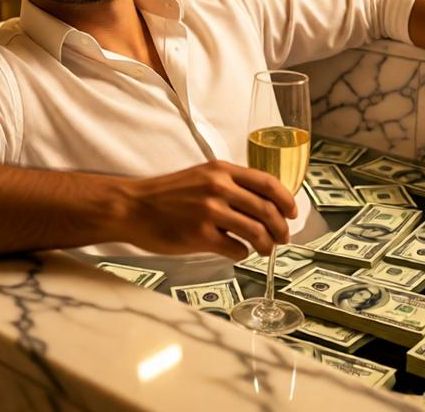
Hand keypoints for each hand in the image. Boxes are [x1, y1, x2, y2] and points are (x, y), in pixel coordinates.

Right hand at [120, 161, 297, 259]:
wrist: (132, 207)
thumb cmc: (165, 195)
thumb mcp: (200, 176)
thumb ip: (228, 184)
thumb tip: (261, 203)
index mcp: (221, 171)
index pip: (267, 183)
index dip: (286, 200)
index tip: (293, 213)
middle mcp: (218, 187)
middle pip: (267, 210)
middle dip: (282, 228)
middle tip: (283, 238)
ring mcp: (210, 212)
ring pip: (257, 232)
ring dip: (267, 245)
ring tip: (265, 250)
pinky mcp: (200, 236)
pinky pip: (236, 249)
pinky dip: (242, 253)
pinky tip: (237, 252)